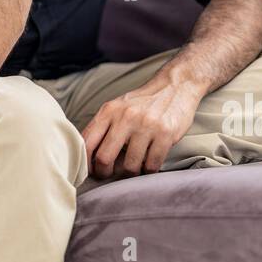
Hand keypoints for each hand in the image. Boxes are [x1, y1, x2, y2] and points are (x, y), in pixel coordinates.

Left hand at [80, 80, 200, 178]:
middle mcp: (125, 117)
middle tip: (110, 174)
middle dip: (105, 173)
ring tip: (134, 166)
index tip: (91, 171)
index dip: (86, 163)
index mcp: (109, 111)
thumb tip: (86, 155)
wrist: (175, 87)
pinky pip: (151, 165)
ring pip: (130, 166)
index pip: (87, 142)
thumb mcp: (118, 108)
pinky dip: (149, 170)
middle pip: (104, 158)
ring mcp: (146, 125)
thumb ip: (103, 127)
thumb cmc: (143, 103)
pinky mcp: (166, 134)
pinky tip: (149, 162)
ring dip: (131, 173)